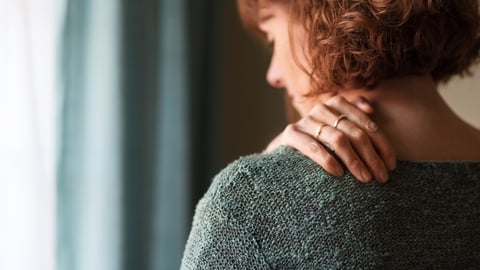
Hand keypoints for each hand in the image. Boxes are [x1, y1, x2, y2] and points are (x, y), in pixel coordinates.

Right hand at [264, 96, 395, 182]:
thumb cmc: (321, 143)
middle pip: (354, 133)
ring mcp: (306, 120)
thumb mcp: (340, 129)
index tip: (391, 165)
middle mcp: (322, 108)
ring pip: (337, 139)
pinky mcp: (291, 133)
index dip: (382, 145)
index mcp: (338, 104)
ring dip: (354, 161)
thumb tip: (371, 108)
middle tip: (381, 177)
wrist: (286, 150)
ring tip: (364, 178)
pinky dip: (327, 160)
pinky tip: (338, 173)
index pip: (366, 124)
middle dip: (371, 156)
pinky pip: (313, 146)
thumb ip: (356, 117)